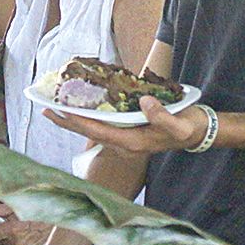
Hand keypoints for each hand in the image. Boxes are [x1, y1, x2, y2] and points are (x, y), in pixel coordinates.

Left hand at [43, 98, 209, 155]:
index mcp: (132, 143)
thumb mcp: (178, 123)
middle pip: (89, 133)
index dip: (77, 122)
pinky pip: (104, 125)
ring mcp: (126, 138)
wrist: (198, 132)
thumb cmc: (188, 128)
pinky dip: (90, 116)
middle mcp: (125, 142)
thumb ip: (162, 116)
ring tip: (56, 108)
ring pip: (94, 130)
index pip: (98, 132)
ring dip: (75, 120)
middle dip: (67, 123)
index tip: (59, 113)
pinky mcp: (129, 130)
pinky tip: (82, 108)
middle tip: (45, 110)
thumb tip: (142, 102)